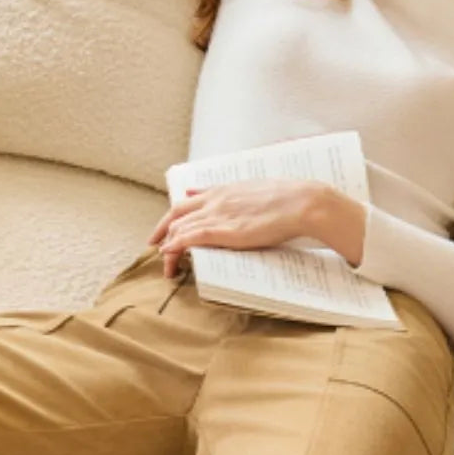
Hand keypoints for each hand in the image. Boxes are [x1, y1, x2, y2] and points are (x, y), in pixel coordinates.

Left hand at [147, 178, 319, 277]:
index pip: (187, 201)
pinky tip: (168, 255)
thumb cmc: (285, 199)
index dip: (172, 216)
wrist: (300, 202)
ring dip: (168, 247)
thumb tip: (213, 194)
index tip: (165, 229)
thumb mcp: (253, 191)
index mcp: (223, 190)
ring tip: (166, 264)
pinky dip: (175, 247)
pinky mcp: (222, 230)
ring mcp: (217, 214)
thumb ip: (231, 195)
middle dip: (161, 231)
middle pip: (176, 214)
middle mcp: (214, 200)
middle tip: (153, 246)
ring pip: (179, 228)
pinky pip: (189, 238)